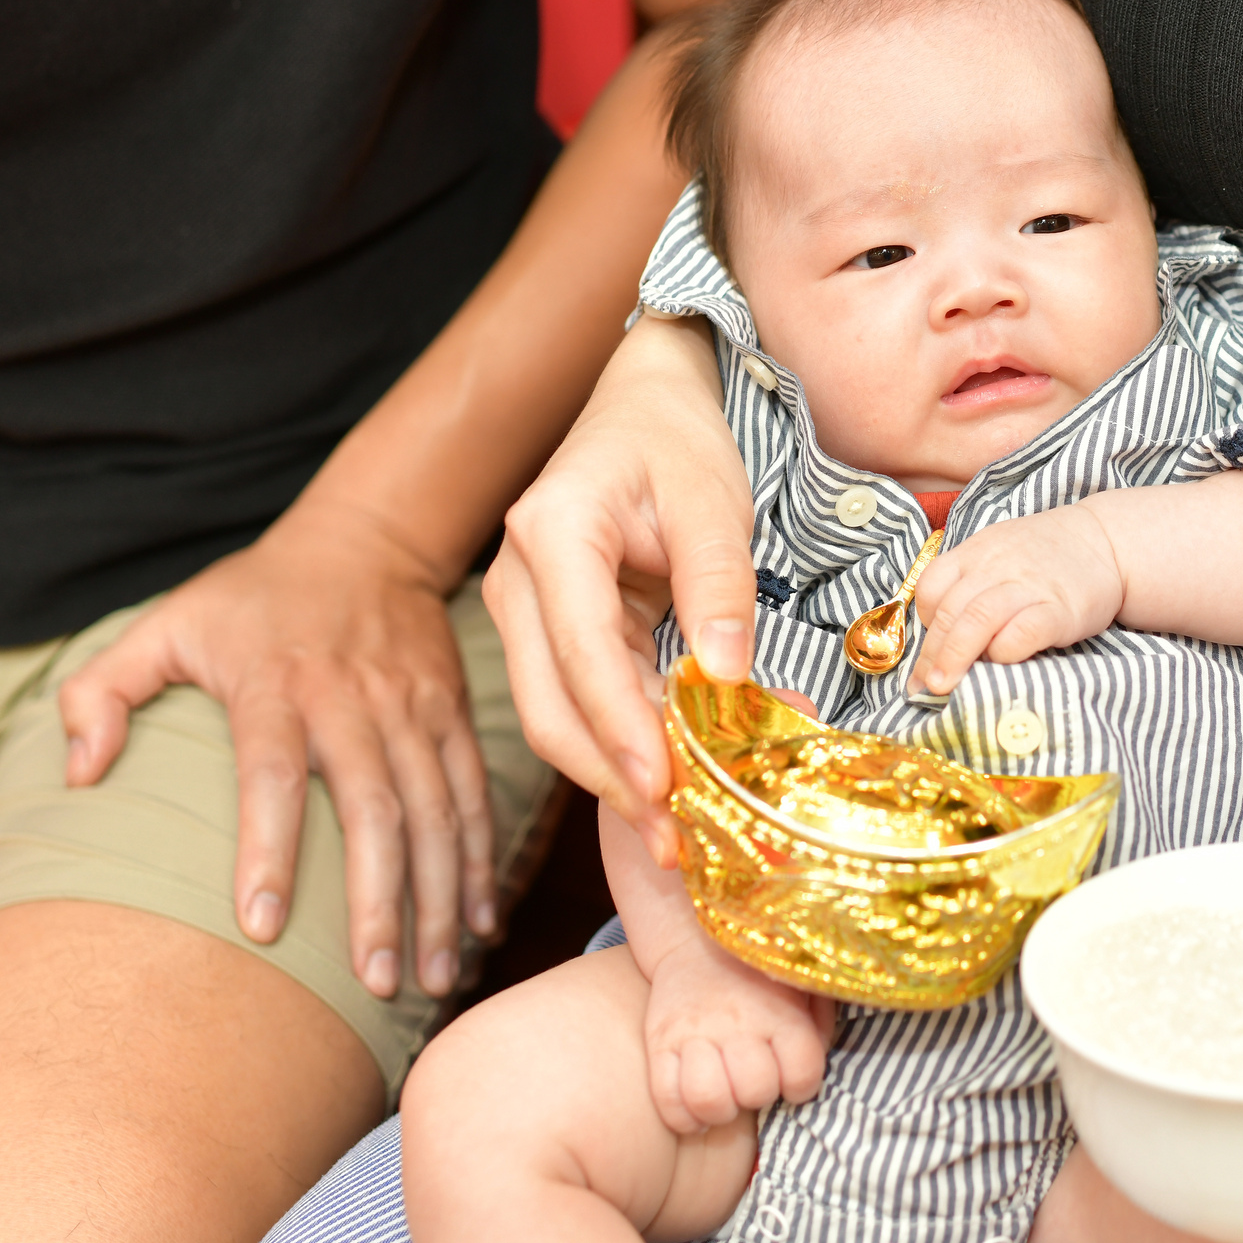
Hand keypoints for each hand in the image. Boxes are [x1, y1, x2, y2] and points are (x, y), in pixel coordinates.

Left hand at [57, 499, 491, 999]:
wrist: (365, 538)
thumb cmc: (251, 599)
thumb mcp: (163, 623)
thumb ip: (100, 692)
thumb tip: (81, 775)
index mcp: (275, 683)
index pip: (272, 774)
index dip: (268, 851)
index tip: (262, 929)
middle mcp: (352, 699)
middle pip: (373, 808)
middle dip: (381, 901)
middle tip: (376, 983)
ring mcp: (412, 708)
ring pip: (436, 810)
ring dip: (439, 896)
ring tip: (435, 977)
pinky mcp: (452, 714)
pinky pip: (473, 793)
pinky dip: (481, 860)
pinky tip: (480, 923)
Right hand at [486, 315, 755, 826]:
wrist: (644, 404)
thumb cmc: (678, 443)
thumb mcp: (715, 503)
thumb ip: (721, 589)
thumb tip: (724, 682)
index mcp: (553, 531)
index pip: (581, 651)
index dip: (621, 728)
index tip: (665, 788)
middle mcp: (517, 577)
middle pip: (548, 704)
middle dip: (611, 776)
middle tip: (675, 838)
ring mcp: (523, 609)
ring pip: (552, 715)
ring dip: (612, 775)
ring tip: (675, 830)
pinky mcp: (545, 632)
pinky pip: (574, 702)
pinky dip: (618, 747)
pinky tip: (666, 785)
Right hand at [642, 928, 835, 1133]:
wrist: (695, 942)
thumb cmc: (756, 977)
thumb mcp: (799, 990)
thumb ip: (817, 1028)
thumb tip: (812, 1072)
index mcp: (780, 1012)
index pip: (802, 1074)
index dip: (801, 1088)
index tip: (790, 1078)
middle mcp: (739, 1023)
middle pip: (754, 1090)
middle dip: (757, 1098)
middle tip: (750, 1083)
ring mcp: (695, 1033)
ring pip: (708, 1099)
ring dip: (719, 1111)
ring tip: (722, 1098)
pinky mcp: (659, 1041)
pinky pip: (666, 1097)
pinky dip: (682, 1116)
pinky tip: (694, 1108)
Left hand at [910, 505, 1122, 696]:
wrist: (1106, 541)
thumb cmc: (1046, 555)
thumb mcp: (999, 552)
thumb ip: (971, 583)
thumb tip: (942, 636)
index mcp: (976, 551)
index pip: (932, 585)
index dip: (926, 621)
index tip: (932, 648)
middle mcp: (996, 565)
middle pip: (951, 610)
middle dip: (932, 654)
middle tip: (923, 687)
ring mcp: (1028, 586)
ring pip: (977, 619)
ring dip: (955, 657)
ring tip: (944, 686)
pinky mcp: (1059, 609)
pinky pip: (1022, 632)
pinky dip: (1003, 651)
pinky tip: (1001, 663)